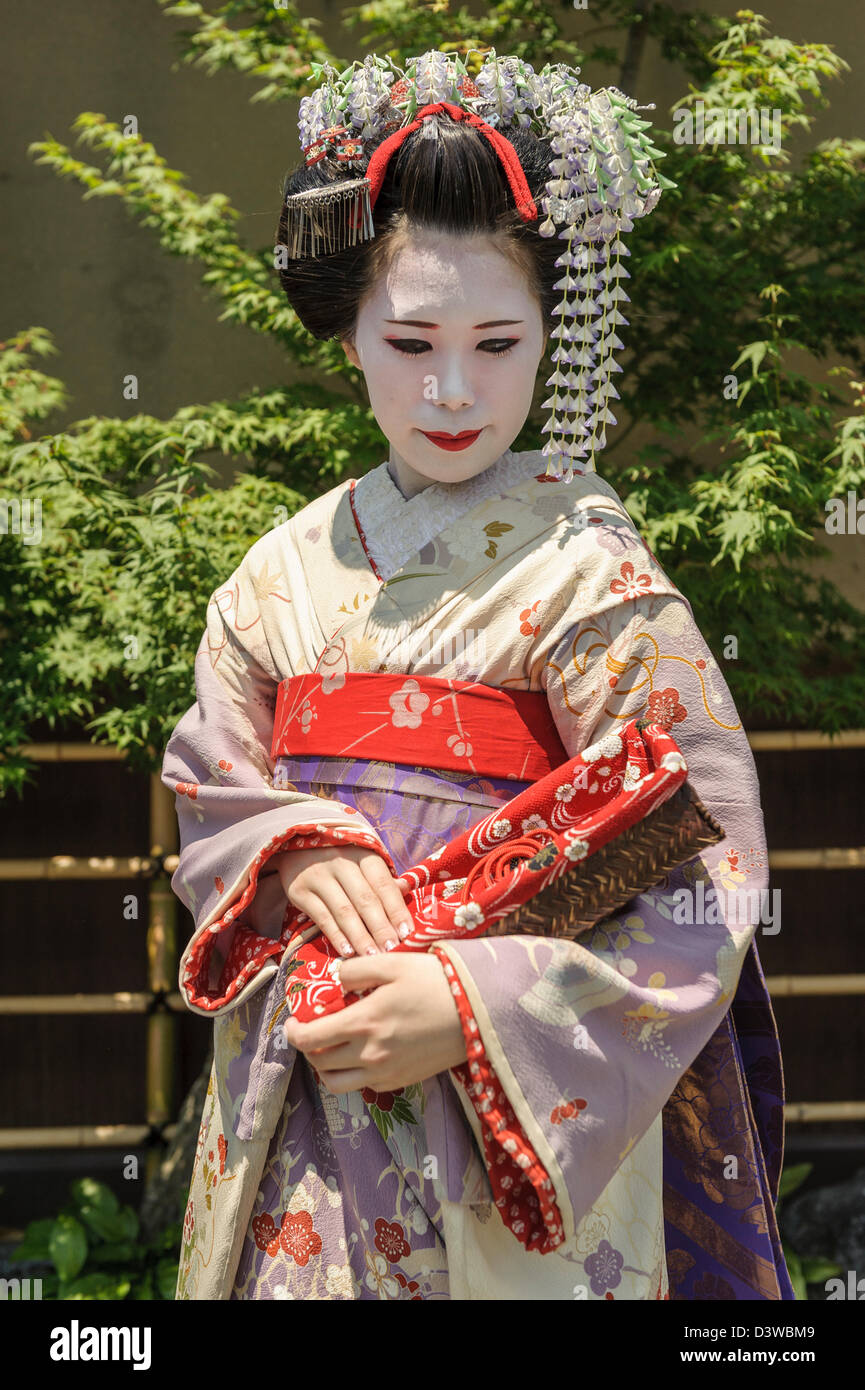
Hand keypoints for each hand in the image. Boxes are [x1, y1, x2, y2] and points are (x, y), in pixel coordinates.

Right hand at [272, 844, 411, 957]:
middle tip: (392, 951)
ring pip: (344, 911)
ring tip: (373, 957)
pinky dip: (336, 936)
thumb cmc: (340, 858)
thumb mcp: (362, 860)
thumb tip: (407, 891)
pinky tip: (348, 952)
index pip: (383, 884)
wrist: (295, 845)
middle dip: (381, 928)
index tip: (408, 934)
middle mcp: (341, 863)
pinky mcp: (299, 891)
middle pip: (365, 900)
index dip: (396, 910)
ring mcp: (318, 876)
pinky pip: (322, 918)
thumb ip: (382, 879)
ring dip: (360, 937)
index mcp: (363, 854)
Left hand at [282, 952, 467, 1093]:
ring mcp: (386, 1072)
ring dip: (326, 1067)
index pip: (310, 1039)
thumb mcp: (393, 963)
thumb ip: (356, 969)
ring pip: (337, 1083)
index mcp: (363, 1023)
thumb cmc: (435, 981)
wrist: (479, 1011)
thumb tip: (333, 978)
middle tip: (311, 1029)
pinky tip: (362, 1052)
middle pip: (319, 1063)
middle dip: (307, 1047)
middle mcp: (370, 1054)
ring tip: (332, 1046)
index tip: (293, 1020)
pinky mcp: (402, 1080)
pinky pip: (364, 1085)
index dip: (293, 1032)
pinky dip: (353, 1073)